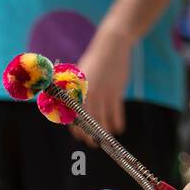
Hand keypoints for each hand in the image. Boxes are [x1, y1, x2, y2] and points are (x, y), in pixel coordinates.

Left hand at [71, 30, 128, 144]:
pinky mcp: (116, 91)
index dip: (76, 128)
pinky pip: (116, 112)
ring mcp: (102, 93)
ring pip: (102, 119)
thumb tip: (71, 109)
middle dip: (89, 135)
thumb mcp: (79, 75)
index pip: (73, 115)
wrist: (111, 45)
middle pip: (87, 121)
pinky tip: (118, 129)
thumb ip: (74, 91)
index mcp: (76, 91)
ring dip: (104, 132)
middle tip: (92, 144)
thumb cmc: (94, 62)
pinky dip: (117, 122)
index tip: (80, 137)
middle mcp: (87, 94)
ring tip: (105, 139)